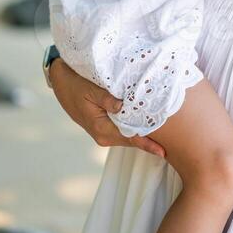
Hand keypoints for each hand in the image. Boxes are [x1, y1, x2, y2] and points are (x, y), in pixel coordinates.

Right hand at [50, 58, 165, 157]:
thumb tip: (122, 106)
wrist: (60, 81)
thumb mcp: (89, 89)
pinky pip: (123, 128)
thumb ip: (106, 98)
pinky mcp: (104, 125)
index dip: (147, 144)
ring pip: (128, 134)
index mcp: (101, 128)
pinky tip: (146, 121)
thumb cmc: (74, 84)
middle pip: (132, 139)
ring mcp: (103, 131)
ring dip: (143, 132)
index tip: (163, 151)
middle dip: (150, 140)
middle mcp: (103, 134)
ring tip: (165, 134)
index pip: (130, 138)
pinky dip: (134, 126)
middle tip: (173, 142)